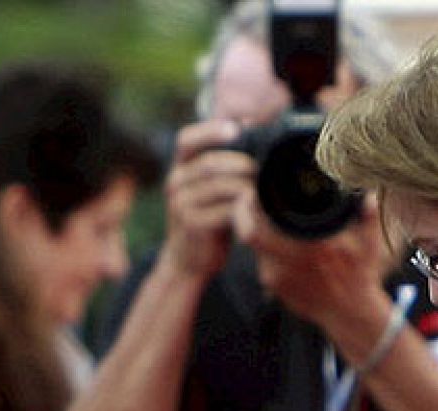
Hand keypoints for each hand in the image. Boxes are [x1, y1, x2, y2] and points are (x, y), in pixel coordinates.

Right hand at [157, 119, 256, 279]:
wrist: (187, 260)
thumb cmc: (206, 217)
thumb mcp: (209, 186)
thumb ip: (224, 160)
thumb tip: (249, 122)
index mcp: (178, 168)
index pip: (186, 140)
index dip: (210, 131)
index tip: (236, 130)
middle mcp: (175, 183)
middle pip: (210, 163)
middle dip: (241, 164)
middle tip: (261, 170)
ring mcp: (181, 204)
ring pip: (220, 186)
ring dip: (246, 186)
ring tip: (262, 189)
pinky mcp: (193, 225)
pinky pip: (224, 210)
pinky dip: (244, 207)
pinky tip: (255, 208)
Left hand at [234, 193, 394, 346]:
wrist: (350, 314)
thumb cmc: (360, 275)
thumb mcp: (370, 243)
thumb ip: (368, 214)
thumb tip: (366, 192)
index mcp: (309, 245)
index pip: (258, 223)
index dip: (250, 204)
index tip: (254, 193)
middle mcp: (288, 263)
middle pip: (248, 234)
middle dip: (246, 216)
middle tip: (251, 203)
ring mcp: (278, 278)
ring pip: (256, 248)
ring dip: (261, 233)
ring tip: (274, 224)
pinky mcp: (275, 288)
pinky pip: (264, 263)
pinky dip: (269, 252)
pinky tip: (284, 246)